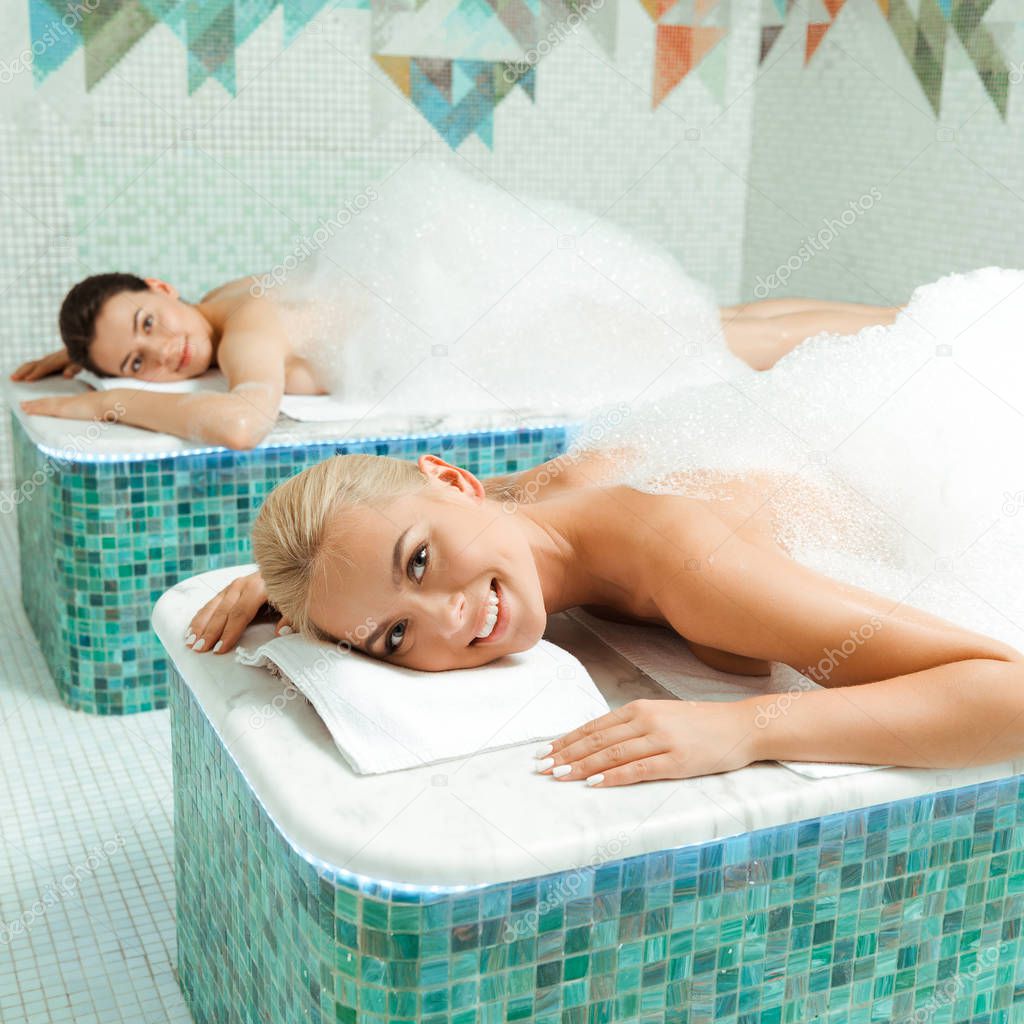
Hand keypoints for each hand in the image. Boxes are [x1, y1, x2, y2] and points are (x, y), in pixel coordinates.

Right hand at [11, 349, 78, 380]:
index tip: (28, 380)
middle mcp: (49, 359)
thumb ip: (73, 370)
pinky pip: (32, 365)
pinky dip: (24, 370)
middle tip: (13, 379)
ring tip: (12, 378)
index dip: (36, 373)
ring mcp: (45, 360)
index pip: (45, 367)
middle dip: (23, 372)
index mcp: (57, 360)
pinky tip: (20, 376)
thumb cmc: (79, 359)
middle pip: (34, 365)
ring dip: (21, 371)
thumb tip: (67, 375)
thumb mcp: (79, 364)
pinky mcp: (44, 361)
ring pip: (31, 364)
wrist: (78, 348)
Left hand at [19, 391, 123, 422]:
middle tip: (29, 404)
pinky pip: (45, 407)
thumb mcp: (111, 412)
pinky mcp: (64, 408)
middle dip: (42, 403)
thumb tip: (115, 420)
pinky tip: (26, 409)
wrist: (115, 403)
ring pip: (47, 403)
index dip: (57, 403)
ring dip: (34, 405)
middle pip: (54, 401)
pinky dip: (35, 408)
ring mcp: (69, 403)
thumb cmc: (118, 409)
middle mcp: (75, 400)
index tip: (50, 404)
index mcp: (86, 401)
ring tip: (24, 407)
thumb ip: (109, 415)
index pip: (68, 402)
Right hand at [185, 571, 290, 653]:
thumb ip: (291, 617)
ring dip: (201, 624)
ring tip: (191, 641)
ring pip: (215, 605)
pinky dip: (202, 616)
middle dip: (211, 631)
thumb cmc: (293, 591)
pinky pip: (213, 602)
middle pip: (224, 610)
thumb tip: (280, 632)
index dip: (230, 632)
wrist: (293, 567)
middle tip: (200, 648)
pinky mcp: (231, 587)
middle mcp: (245, 583)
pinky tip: (192, 629)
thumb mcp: (296, 603)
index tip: (220, 648)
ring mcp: (236, 584)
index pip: (241, 613)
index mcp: (260, 587)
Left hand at [534, 697, 758, 786]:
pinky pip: (637, 769)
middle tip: (541, 768)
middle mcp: (646, 721)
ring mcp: (661, 740)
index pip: (594, 726)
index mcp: (639, 708)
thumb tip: (601, 741)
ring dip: (581, 766)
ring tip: (559, 776)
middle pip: (597, 740)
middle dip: (566, 754)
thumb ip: (634, 726)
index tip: (545, 752)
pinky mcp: (676, 761)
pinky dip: (612, 776)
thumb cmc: (700, 724)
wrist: (741, 726)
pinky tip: (594, 783)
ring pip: (611, 754)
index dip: (567, 740)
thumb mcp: (662, 716)